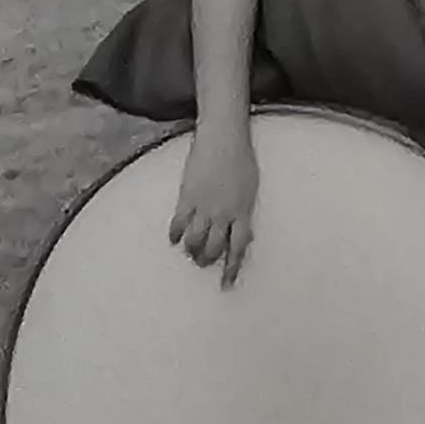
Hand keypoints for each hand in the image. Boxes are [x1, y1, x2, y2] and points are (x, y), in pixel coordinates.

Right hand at [169, 125, 258, 290]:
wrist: (223, 138)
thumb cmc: (241, 160)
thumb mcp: (250, 190)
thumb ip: (245, 213)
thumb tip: (245, 235)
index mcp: (242, 212)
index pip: (238, 249)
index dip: (231, 269)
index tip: (226, 285)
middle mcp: (222, 214)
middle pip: (213, 249)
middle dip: (208, 260)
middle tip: (204, 263)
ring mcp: (203, 206)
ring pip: (194, 241)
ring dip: (192, 251)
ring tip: (191, 253)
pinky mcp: (186, 197)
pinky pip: (178, 223)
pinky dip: (175, 235)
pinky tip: (175, 239)